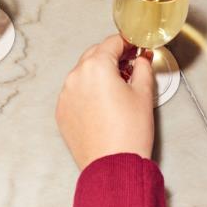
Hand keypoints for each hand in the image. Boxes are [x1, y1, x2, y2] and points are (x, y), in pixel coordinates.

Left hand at [56, 35, 154, 169]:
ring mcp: (66, 95)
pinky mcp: (62, 111)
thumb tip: (141, 60)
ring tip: (119, 88)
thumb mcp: (144, 92)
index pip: (113, 42)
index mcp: (96, 67)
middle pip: (96, 54)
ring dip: (100, 73)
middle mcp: (76, 77)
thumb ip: (143, 67)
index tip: (136, 47)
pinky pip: (76, 91)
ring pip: (84, 72)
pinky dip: (89, 90)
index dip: (128, 43)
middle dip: (113, 56)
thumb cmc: (128, 132)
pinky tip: (105, 103)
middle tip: (131, 65)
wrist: (113, 164)